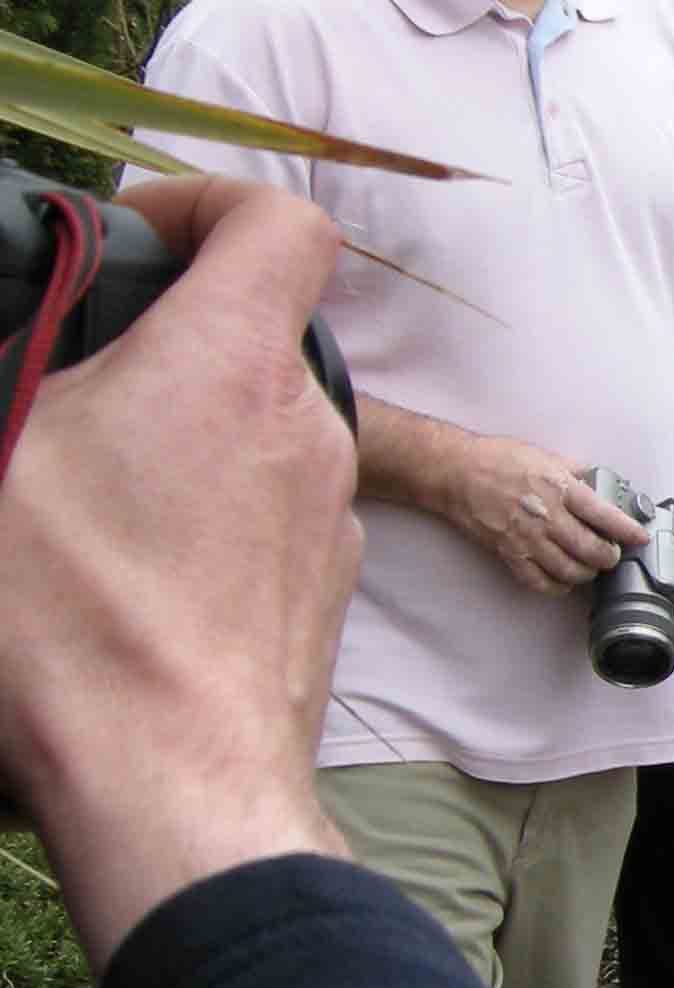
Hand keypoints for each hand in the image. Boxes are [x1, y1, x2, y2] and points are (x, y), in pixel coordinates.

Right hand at [0, 172, 357, 967]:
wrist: (171, 781)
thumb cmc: (72, 618)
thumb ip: (20, 374)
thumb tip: (33, 369)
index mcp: (229, 365)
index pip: (279, 227)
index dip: (210, 207)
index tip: (138, 237)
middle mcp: (304, 427)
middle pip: (251, 338)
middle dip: (161, 347)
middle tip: (65, 388)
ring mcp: (329, 514)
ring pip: (253, 434)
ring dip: (176, 441)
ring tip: (78, 496)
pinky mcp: (324, 588)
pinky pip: (264, 516)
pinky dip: (204, 516)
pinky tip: (127, 570)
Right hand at [441, 437, 646, 594]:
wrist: (456, 473)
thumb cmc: (498, 460)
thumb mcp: (545, 456)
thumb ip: (575, 471)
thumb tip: (598, 481)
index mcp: (560, 489)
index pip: (605, 516)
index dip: (628, 531)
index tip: (640, 538)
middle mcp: (547, 516)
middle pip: (591, 550)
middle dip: (609, 558)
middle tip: (611, 555)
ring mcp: (527, 538)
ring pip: (569, 571)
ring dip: (585, 574)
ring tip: (588, 566)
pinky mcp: (509, 554)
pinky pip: (539, 582)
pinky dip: (556, 586)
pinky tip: (562, 579)